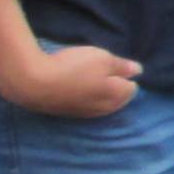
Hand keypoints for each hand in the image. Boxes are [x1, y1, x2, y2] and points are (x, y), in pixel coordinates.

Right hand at [6, 41, 142, 118]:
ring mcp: (85, 114)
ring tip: (93, 79)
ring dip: (101, 94)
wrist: (35, 83)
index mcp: (116, 96)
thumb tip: (138, 71)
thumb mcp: (102, 59)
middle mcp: (104, 109)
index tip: (117, 66)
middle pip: (118, 100)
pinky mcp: (69, 114)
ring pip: (102, 105)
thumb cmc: (73, 67)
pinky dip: (86, 98)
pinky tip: (78, 88)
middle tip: (108, 72)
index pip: (131, 89)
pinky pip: (86, 106)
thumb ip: (122, 66)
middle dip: (117, 88)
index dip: (125, 76)